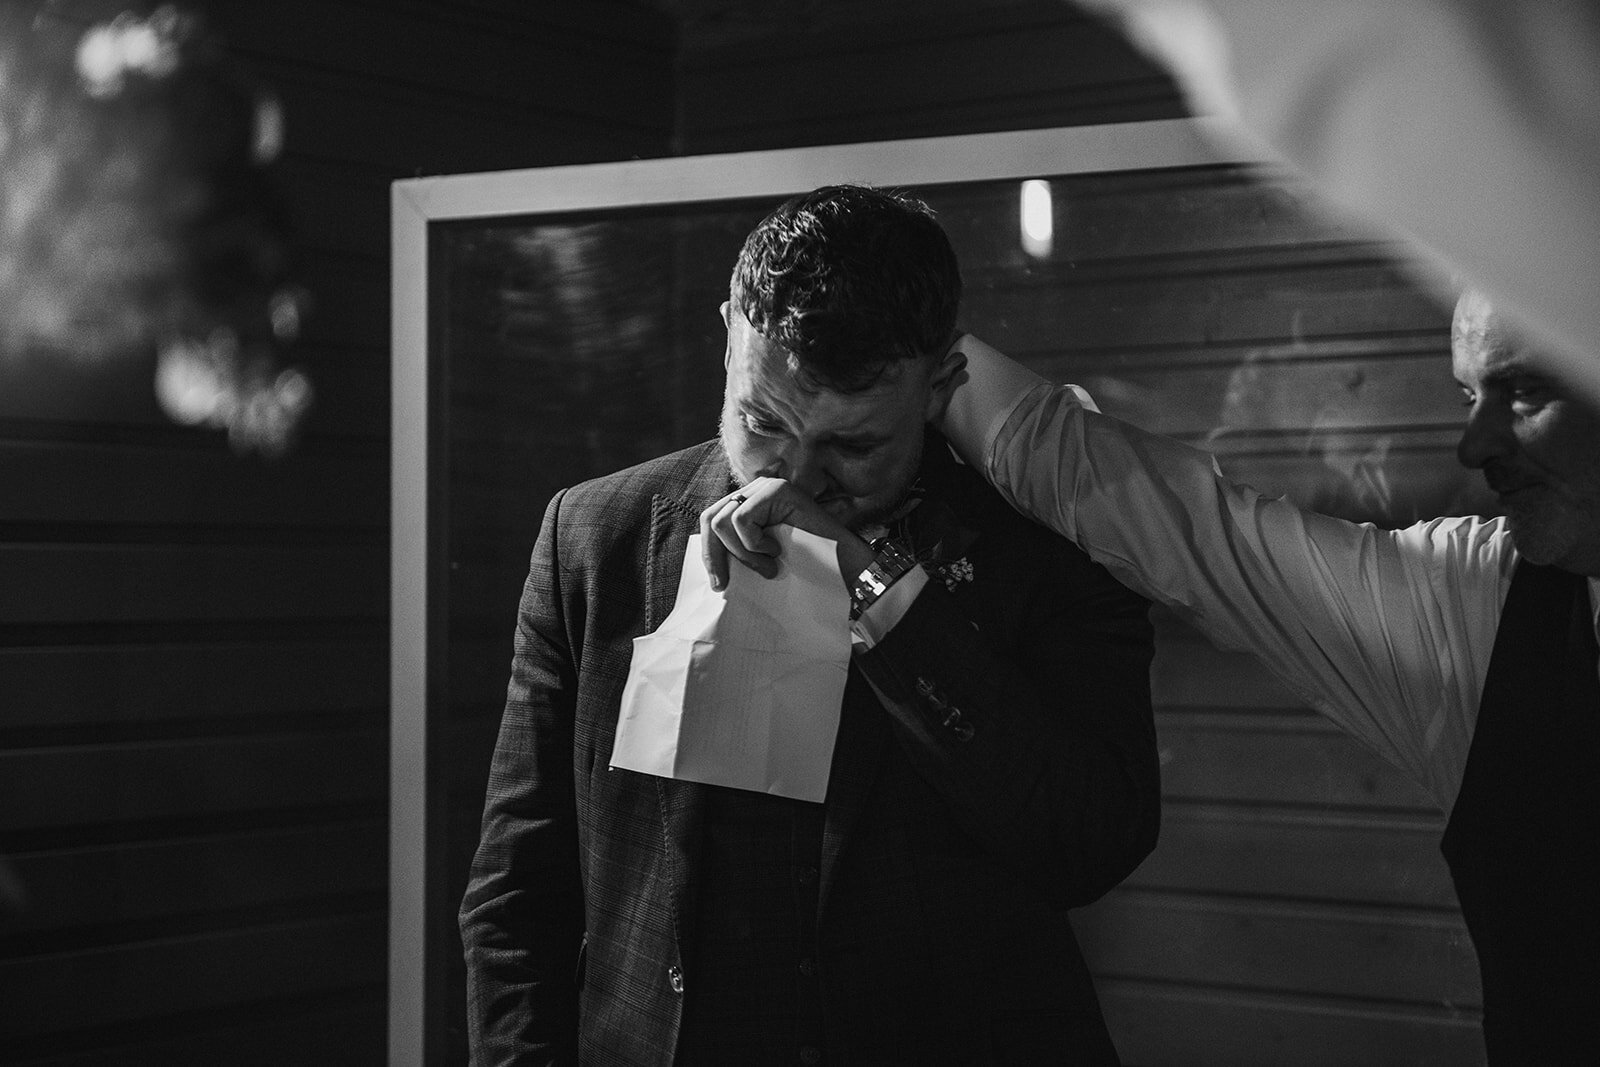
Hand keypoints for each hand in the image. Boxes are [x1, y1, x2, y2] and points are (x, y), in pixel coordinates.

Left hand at [699, 477, 871, 590]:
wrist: (843, 566)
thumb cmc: (806, 565)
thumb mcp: (762, 559)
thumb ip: (738, 551)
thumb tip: (709, 563)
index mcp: (750, 504)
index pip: (711, 519)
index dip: (709, 553)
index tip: (718, 583)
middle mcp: (756, 490)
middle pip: (710, 517)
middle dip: (715, 555)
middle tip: (725, 583)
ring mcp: (766, 487)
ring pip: (723, 521)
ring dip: (743, 553)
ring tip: (768, 565)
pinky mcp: (776, 490)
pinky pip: (742, 520)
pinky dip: (754, 544)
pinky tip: (776, 551)